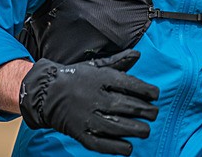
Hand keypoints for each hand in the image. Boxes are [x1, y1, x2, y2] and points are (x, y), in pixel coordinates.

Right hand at [19, 49, 158, 155]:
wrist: (45, 93)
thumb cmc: (76, 78)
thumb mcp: (96, 66)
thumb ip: (118, 62)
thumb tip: (138, 54)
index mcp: (99, 79)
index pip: (128, 84)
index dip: (145, 90)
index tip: (156, 95)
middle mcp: (94, 98)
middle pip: (125, 106)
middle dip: (144, 111)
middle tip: (155, 113)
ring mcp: (86, 117)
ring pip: (116, 126)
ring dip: (135, 129)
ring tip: (146, 130)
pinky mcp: (80, 133)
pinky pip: (100, 143)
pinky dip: (116, 147)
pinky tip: (128, 147)